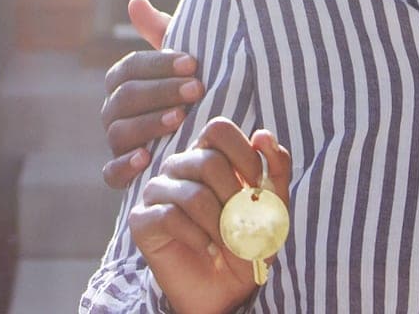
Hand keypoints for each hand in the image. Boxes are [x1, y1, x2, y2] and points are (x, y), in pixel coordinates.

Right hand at [100, 0, 200, 188]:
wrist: (204, 141)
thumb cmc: (192, 94)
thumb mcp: (181, 64)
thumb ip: (160, 32)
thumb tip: (135, 1)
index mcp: (122, 82)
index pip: (130, 68)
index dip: (159, 64)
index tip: (193, 63)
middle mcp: (113, 112)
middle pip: (125, 98)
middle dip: (161, 91)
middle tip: (196, 90)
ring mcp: (116, 144)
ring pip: (119, 132)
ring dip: (149, 124)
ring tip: (179, 119)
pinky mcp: (121, 175)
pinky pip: (111, 173)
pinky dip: (125, 166)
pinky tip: (147, 158)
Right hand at [127, 117, 291, 313]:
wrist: (224, 288)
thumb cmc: (247, 242)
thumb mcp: (272, 207)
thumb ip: (275, 170)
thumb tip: (263, 135)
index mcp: (208, 154)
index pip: (218, 129)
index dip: (244, 155)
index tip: (259, 185)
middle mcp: (179, 166)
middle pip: (208, 162)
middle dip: (237, 200)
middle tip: (247, 225)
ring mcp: (157, 191)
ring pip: (193, 195)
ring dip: (222, 226)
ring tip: (232, 244)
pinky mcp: (142, 219)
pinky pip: (171, 218)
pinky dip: (200, 239)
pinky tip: (210, 251)